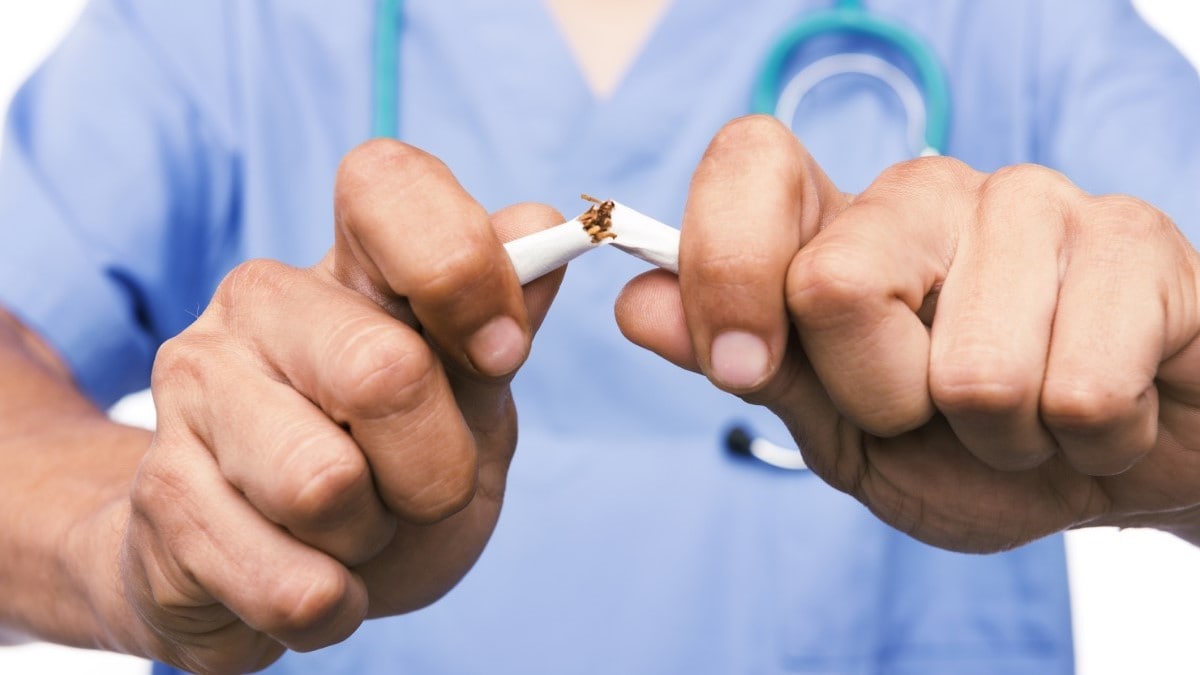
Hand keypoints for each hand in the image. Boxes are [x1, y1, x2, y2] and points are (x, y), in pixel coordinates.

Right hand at [112, 140, 564, 672]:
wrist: (267, 568)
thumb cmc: (387, 468)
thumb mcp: (469, 394)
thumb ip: (505, 316)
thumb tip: (544, 229)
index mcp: (349, 264)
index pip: (386, 182)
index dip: (461, 265)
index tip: (500, 354)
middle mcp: (260, 303)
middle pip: (386, 372)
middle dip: (437, 469)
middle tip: (419, 488)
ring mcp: (193, 390)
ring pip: (327, 487)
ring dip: (372, 539)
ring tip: (350, 526)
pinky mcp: (160, 494)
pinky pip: (292, 582)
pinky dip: (333, 605)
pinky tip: (312, 576)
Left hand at [618, 115, 1199, 552]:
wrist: (1114, 469)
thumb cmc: (972, 451)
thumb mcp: (841, 430)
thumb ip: (750, 365)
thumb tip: (637, 304)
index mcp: (842, 227)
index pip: (749, 161)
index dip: (725, 264)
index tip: (740, 363)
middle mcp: (927, 191)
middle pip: (832, 282)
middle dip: (880, 399)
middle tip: (932, 407)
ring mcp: (1034, 202)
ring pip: (971, 370)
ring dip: (996, 436)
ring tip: (1025, 411)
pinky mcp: (1134, 242)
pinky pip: (1079, 392)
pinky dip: (1083, 442)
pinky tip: (1094, 411)